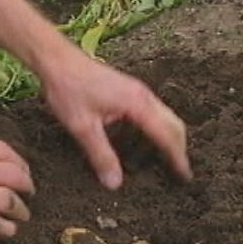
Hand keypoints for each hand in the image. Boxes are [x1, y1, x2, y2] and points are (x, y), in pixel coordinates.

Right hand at [0, 131, 34, 240]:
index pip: (4, 150)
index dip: (18, 162)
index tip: (19, 171)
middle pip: (14, 175)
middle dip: (26, 185)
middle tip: (28, 194)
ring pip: (9, 201)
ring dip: (20, 210)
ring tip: (22, 216)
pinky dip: (5, 230)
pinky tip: (7, 233)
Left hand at [42, 49, 192, 188]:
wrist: (57, 60)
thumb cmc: (69, 89)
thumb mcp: (83, 127)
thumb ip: (101, 155)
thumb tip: (115, 183)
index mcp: (137, 104)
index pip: (167, 135)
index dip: (177, 157)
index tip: (185, 175)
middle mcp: (144, 96)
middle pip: (173, 124)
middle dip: (180, 147)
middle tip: (181, 170)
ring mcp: (138, 90)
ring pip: (166, 116)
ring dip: (172, 136)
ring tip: (170, 158)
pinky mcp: (130, 89)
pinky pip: (155, 111)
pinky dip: (160, 127)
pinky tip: (150, 138)